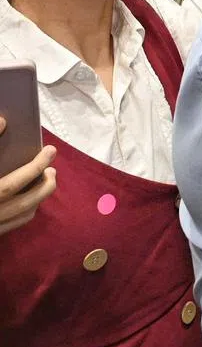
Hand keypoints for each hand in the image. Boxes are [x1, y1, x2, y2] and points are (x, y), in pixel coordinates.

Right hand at [0, 122, 55, 236]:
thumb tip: (3, 121)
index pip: (12, 184)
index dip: (33, 166)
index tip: (50, 149)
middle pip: (24, 205)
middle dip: (43, 185)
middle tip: (52, 169)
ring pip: (21, 217)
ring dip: (38, 198)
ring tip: (45, 179)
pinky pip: (12, 225)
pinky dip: (26, 210)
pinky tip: (29, 197)